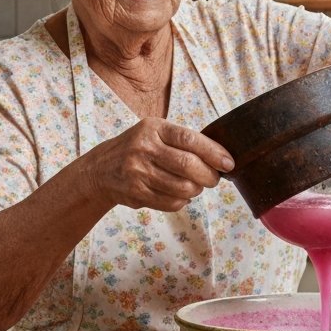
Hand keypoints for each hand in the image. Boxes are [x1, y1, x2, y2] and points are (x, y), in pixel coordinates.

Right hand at [85, 118, 233, 211]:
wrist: (101, 169)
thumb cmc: (138, 149)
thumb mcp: (154, 134)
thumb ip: (183, 141)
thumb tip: (220, 156)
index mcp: (154, 128)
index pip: (190, 139)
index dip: (214, 152)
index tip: (229, 163)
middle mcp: (144, 148)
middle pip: (188, 165)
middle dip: (209, 176)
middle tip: (214, 179)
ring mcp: (138, 171)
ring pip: (182, 187)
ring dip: (196, 190)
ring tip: (195, 186)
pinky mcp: (136, 192)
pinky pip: (172, 202)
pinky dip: (182, 201)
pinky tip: (180, 195)